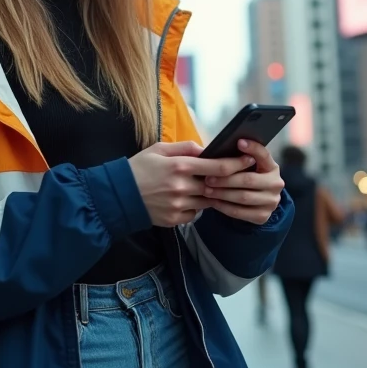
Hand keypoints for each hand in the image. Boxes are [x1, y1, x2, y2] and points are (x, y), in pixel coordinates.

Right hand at [129, 142, 255, 227]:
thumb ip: (185, 148)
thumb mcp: (159, 149)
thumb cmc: (139, 168)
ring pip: (208, 201)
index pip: (217, 166)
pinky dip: (197, 206)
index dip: (236, 163)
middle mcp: (181, 187)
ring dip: (211, 194)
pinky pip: (196, 213)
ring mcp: (179, 205)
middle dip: (227, 181)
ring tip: (208, 186)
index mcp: (179, 166)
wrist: (118, 196)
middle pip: (217, 186)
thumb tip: (206, 149)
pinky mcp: (175, 219)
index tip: (248, 160)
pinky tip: (188, 199)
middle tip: (235, 176)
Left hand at [202, 139, 284, 224]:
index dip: (253, 148)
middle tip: (207, 177)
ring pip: (243, 197)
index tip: (239, 142)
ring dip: (222, 193)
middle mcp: (275, 184)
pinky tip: (213, 201)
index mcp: (272, 167)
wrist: (258, 203)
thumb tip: (224, 148)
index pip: (264, 155)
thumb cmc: (248, 177)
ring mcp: (271, 202)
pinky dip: (224, 207)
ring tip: (207, 189)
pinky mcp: (262, 216)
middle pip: (248, 180)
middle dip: (226, 179)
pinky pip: (240, 212)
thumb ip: (240, 157)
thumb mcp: (249, 166)